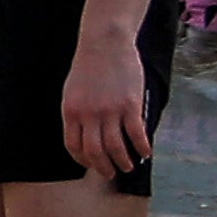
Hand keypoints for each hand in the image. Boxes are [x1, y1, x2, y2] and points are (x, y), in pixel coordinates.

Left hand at [64, 31, 156, 178]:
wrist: (104, 43)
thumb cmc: (88, 66)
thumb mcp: (72, 92)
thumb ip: (77, 114)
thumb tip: (84, 135)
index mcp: (71, 112)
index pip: (74, 147)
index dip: (83, 160)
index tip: (91, 165)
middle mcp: (88, 115)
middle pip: (95, 152)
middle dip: (104, 167)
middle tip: (111, 173)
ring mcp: (110, 111)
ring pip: (116, 148)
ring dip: (123, 162)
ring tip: (128, 167)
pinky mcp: (130, 105)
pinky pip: (136, 134)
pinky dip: (141, 147)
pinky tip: (145, 153)